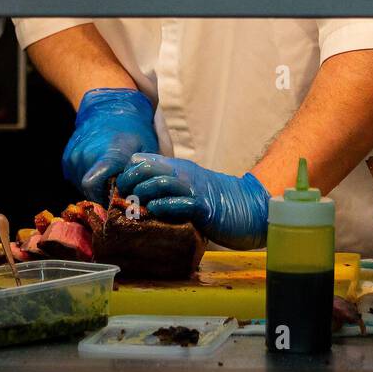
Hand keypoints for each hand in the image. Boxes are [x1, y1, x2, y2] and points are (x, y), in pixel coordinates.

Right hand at [62, 88, 158, 202]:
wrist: (111, 107)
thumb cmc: (134, 130)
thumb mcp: (146, 151)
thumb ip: (141, 176)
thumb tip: (139, 199)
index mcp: (107, 156)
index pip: (93, 188)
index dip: (104, 198)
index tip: (117, 197)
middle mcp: (86, 157)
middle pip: (89, 191)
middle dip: (102, 194)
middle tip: (116, 186)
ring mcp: (74, 157)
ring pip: (81, 186)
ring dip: (95, 186)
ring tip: (108, 173)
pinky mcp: (67, 157)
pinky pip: (75, 177)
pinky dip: (86, 177)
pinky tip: (98, 166)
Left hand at [116, 154, 269, 249]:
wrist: (251, 207)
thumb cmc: (217, 202)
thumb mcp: (188, 189)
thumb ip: (168, 189)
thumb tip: (139, 200)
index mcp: (178, 168)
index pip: (143, 160)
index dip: (128, 173)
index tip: (121, 189)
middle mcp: (184, 174)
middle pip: (147, 168)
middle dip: (129, 182)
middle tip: (123, 198)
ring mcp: (195, 189)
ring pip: (161, 182)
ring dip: (143, 195)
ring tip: (135, 207)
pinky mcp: (205, 207)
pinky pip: (181, 202)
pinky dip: (164, 207)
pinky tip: (155, 211)